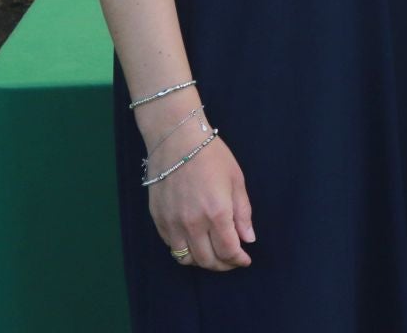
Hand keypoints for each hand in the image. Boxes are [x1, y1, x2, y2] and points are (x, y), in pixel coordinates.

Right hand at [148, 132, 253, 270]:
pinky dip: (185, 251)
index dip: (238, 260)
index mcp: (217, 214)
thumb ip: (242, 213)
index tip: (245, 260)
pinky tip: (194, 242)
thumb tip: (248, 239)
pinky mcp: (158, 220)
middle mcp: (192, 224)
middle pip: (207, 260)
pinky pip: (171, 246)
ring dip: (202, 261)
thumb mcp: (236, 180)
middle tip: (231, 260)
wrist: (176, 141)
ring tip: (212, 254)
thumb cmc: (211, 156)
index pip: (228, 251)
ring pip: (186, 259)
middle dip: (223, 265)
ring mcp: (172, 224)